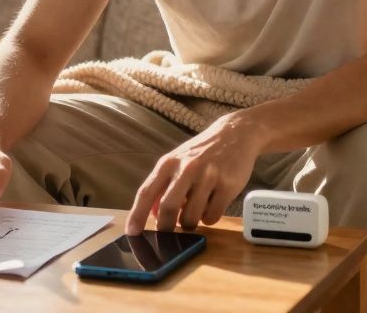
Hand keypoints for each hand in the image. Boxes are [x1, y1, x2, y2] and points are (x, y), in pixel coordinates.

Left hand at [124, 112, 260, 234]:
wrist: (235, 134)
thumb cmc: (202, 152)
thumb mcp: (178, 161)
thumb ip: (163, 185)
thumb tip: (152, 214)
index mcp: (169, 163)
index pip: (147, 192)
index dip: (137, 215)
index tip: (132, 232)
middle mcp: (187, 168)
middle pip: (168, 208)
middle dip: (165, 227)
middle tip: (168, 232)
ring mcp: (208, 176)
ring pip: (191, 217)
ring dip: (189, 224)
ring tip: (193, 215)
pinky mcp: (228, 185)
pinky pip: (212, 217)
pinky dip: (208, 220)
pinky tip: (210, 208)